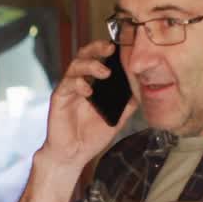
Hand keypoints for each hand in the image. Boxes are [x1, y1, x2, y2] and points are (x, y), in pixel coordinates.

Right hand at [39, 40, 137, 171]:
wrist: (73, 155)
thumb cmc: (91, 136)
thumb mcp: (116, 119)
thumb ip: (127, 104)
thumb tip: (143, 91)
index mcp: (92, 84)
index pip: (98, 59)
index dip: (107, 50)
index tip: (121, 46)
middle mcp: (79, 82)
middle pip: (84, 55)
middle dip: (96, 48)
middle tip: (110, 48)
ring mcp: (68, 89)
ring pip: (75, 66)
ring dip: (90, 65)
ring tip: (104, 72)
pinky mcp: (59, 99)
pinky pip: (67, 85)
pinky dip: (78, 84)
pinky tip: (88, 91)